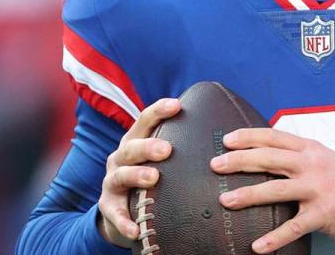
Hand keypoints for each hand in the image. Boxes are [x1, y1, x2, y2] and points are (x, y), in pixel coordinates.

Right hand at [96, 98, 180, 245]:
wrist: (123, 210)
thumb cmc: (151, 176)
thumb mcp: (161, 159)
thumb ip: (182, 145)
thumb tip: (225, 134)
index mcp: (135, 141)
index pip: (145, 121)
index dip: (159, 111)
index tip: (178, 105)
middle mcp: (120, 158)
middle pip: (131, 147)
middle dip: (148, 146)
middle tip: (167, 150)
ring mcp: (112, 182)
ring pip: (121, 176)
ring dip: (136, 176)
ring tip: (153, 178)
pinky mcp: (108, 207)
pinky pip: (115, 214)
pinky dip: (124, 221)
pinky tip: (135, 230)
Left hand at [210, 127, 334, 253]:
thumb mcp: (324, 159)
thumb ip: (298, 155)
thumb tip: (265, 153)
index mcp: (311, 149)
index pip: (275, 136)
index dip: (249, 137)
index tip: (227, 140)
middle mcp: (313, 165)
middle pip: (270, 158)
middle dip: (239, 160)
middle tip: (216, 165)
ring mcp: (318, 189)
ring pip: (276, 189)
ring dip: (248, 195)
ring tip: (225, 199)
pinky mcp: (323, 214)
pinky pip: (293, 227)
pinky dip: (274, 238)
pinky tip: (257, 246)